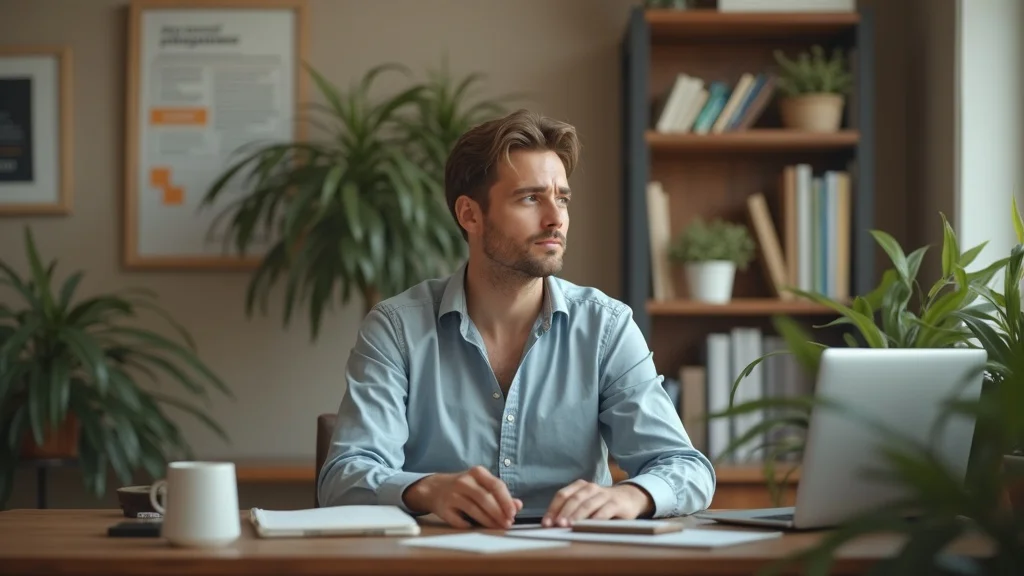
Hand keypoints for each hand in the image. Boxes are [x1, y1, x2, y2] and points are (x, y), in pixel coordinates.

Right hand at [403, 466, 522, 528]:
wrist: (434, 488)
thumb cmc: (464, 487)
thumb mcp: (482, 485)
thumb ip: (500, 494)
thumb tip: (518, 505)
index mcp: (476, 473)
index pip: (496, 485)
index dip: (506, 501)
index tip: (513, 513)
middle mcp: (463, 481)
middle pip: (485, 498)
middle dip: (499, 513)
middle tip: (507, 524)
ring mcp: (452, 494)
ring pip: (474, 510)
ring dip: (488, 521)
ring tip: (497, 527)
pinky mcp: (443, 508)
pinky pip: (459, 521)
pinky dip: (469, 526)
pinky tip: (476, 528)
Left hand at [542, 481, 653, 526]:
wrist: (629, 498)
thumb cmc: (602, 503)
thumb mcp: (586, 503)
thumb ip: (572, 511)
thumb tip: (552, 525)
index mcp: (580, 486)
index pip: (562, 495)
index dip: (553, 508)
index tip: (546, 523)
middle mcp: (590, 488)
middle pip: (574, 499)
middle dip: (563, 512)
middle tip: (556, 524)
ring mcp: (604, 494)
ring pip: (587, 504)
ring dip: (577, 515)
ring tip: (569, 525)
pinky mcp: (616, 503)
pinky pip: (605, 510)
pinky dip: (596, 518)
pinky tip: (590, 526)